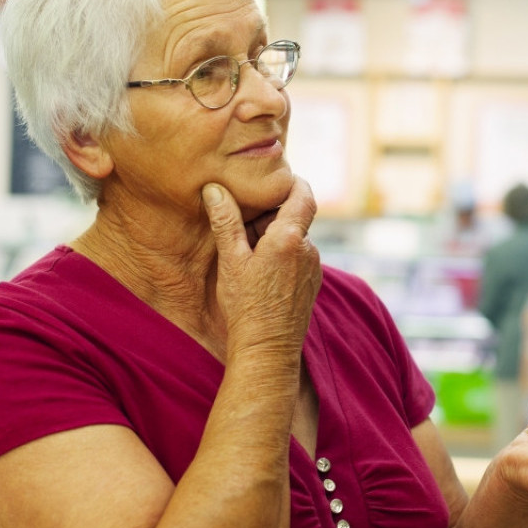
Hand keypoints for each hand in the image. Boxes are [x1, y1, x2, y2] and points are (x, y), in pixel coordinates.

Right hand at [202, 176, 321, 356]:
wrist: (267, 350)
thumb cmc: (246, 306)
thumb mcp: (231, 260)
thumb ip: (226, 221)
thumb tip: (215, 189)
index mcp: (290, 238)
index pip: (303, 194)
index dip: (293, 181)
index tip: (275, 178)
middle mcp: (308, 250)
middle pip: (295, 217)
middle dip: (271, 214)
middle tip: (243, 220)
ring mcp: (313, 268)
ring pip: (296, 239)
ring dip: (275, 236)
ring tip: (246, 249)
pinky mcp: (312, 284)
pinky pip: (299, 258)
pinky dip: (282, 254)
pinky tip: (259, 270)